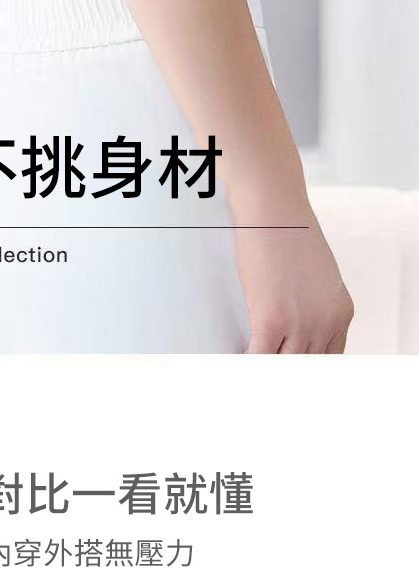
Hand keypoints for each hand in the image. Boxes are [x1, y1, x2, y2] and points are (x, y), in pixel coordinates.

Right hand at [234, 206, 353, 354]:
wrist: (274, 207)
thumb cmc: (289, 232)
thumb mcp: (319, 274)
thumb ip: (316, 304)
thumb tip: (298, 324)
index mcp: (341, 312)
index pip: (329, 360)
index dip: (306, 366)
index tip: (287, 363)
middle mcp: (326, 322)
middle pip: (307, 367)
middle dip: (285, 369)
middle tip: (267, 361)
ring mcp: (301, 324)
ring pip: (285, 367)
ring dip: (266, 368)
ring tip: (249, 362)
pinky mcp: (272, 320)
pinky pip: (260, 359)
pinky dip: (248, 364)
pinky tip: (236, 360)